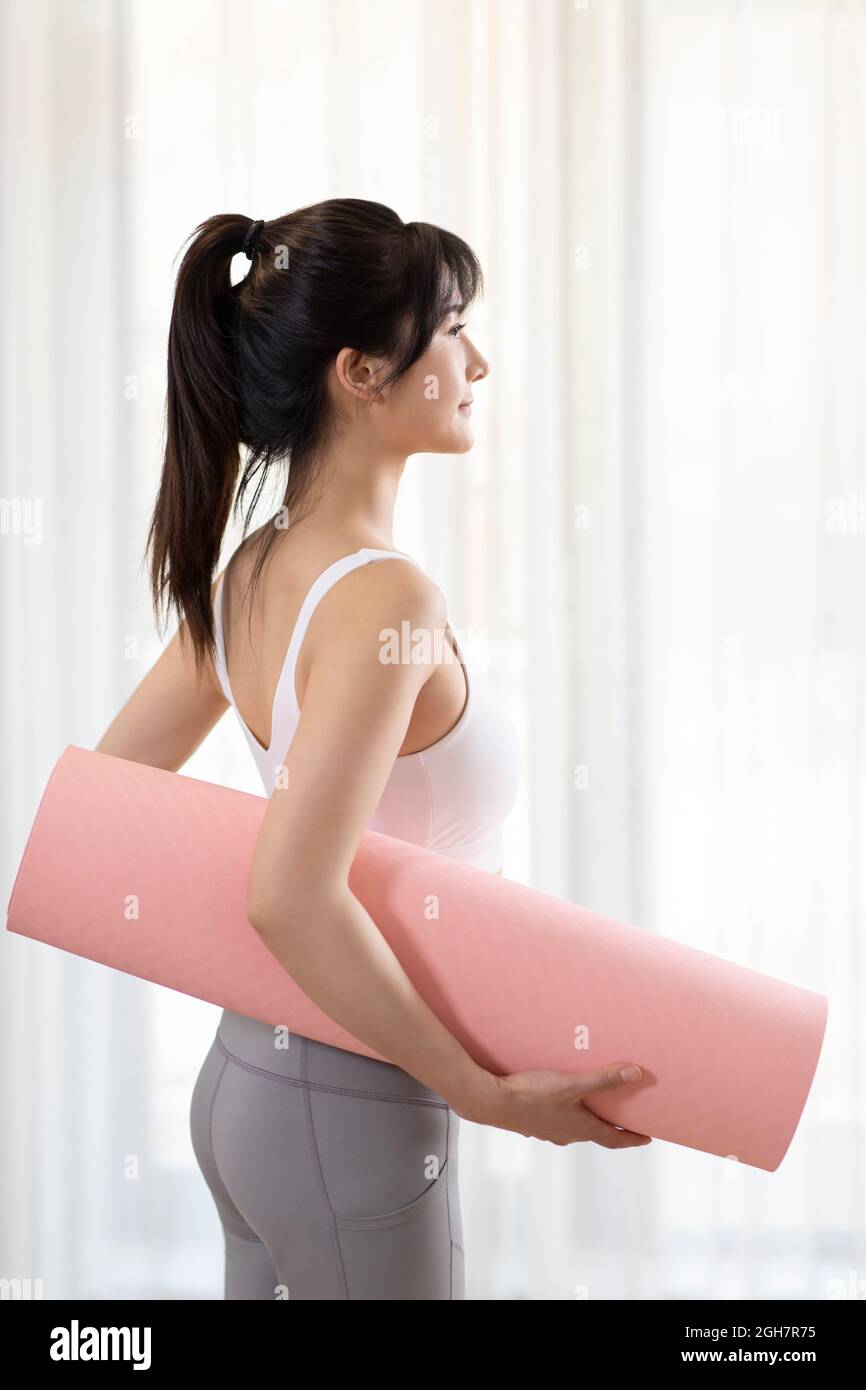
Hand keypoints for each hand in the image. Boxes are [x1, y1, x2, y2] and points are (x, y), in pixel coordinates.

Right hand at [464, 1062, 652, 1147]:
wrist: (490, 1102)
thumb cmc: (531, 1094)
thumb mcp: (571, 1084)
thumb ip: (603, 1079)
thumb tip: (635, 1073)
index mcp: (580, 1129)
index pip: (614, 1139)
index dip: (632, 1138)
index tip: (647, 1139)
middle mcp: (566, 1135)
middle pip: (596, 1133)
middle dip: (611, 1127)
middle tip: (624, 1119)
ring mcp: (548, 1131)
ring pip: (576, 1128)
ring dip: (588, 1120)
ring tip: (594, 1106)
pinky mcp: (533, 1123)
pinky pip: (558, 1121)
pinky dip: (568, 1114)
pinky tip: (560, 1102)